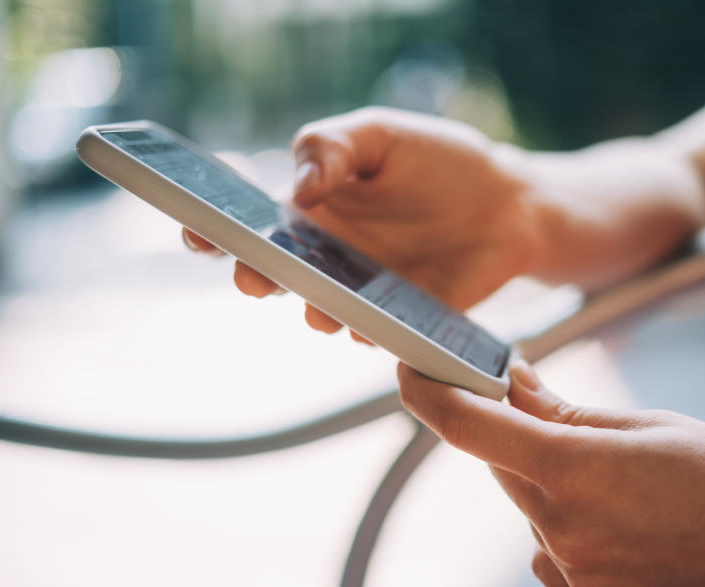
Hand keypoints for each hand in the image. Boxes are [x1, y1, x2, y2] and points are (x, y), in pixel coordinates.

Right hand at [184, 107, 543, 338]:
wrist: (509, 201)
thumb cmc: (438, 161)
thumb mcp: (380, 135)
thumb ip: (332, 148)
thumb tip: (298, 187)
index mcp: (310, 209)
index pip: (249, 222)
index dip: (214, 229)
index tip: (195, 231)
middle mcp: (328, 257)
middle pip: (276, 274)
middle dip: (256, 278)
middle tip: (253, 276)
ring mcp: (363, 291)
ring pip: (322, 311)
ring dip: (315, 312)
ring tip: (320, 308)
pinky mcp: (403, 317)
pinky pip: (377, 332)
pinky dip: (368, 331)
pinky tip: (369, 325)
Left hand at [396, 360, 704, 586]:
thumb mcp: (654, 428)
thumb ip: (570, 413)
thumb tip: (514, 385)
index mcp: (575, 470)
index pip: (469, 426)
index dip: (427, 393)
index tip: (409, 371)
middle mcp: (563, 531)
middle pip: (510, 470)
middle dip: (529, 445)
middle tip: (578, 432)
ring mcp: (578, 581)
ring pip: (538, 517)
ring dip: (564, 496)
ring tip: (636, 496)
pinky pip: (560, 560)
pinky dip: (577, 538)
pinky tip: (633, 535)